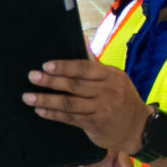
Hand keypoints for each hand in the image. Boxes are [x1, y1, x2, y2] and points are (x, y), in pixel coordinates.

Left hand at [23, 60, 151, 153]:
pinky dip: (54, 114)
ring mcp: (100, 110)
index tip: (46, 65)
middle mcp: (106, 92)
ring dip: (46, 100)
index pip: (84, 68)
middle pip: (74, 86)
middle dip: (51, 81)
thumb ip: (95, 62)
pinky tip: (41, 110)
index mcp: (110, 76)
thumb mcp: (115, 77)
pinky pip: (70, 118)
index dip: (64, 67)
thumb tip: (81, 38)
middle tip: (32, 77)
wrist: (138, 128)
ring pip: (69, 104)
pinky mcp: (94, 125)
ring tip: (28, 97)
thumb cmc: (122, 98)